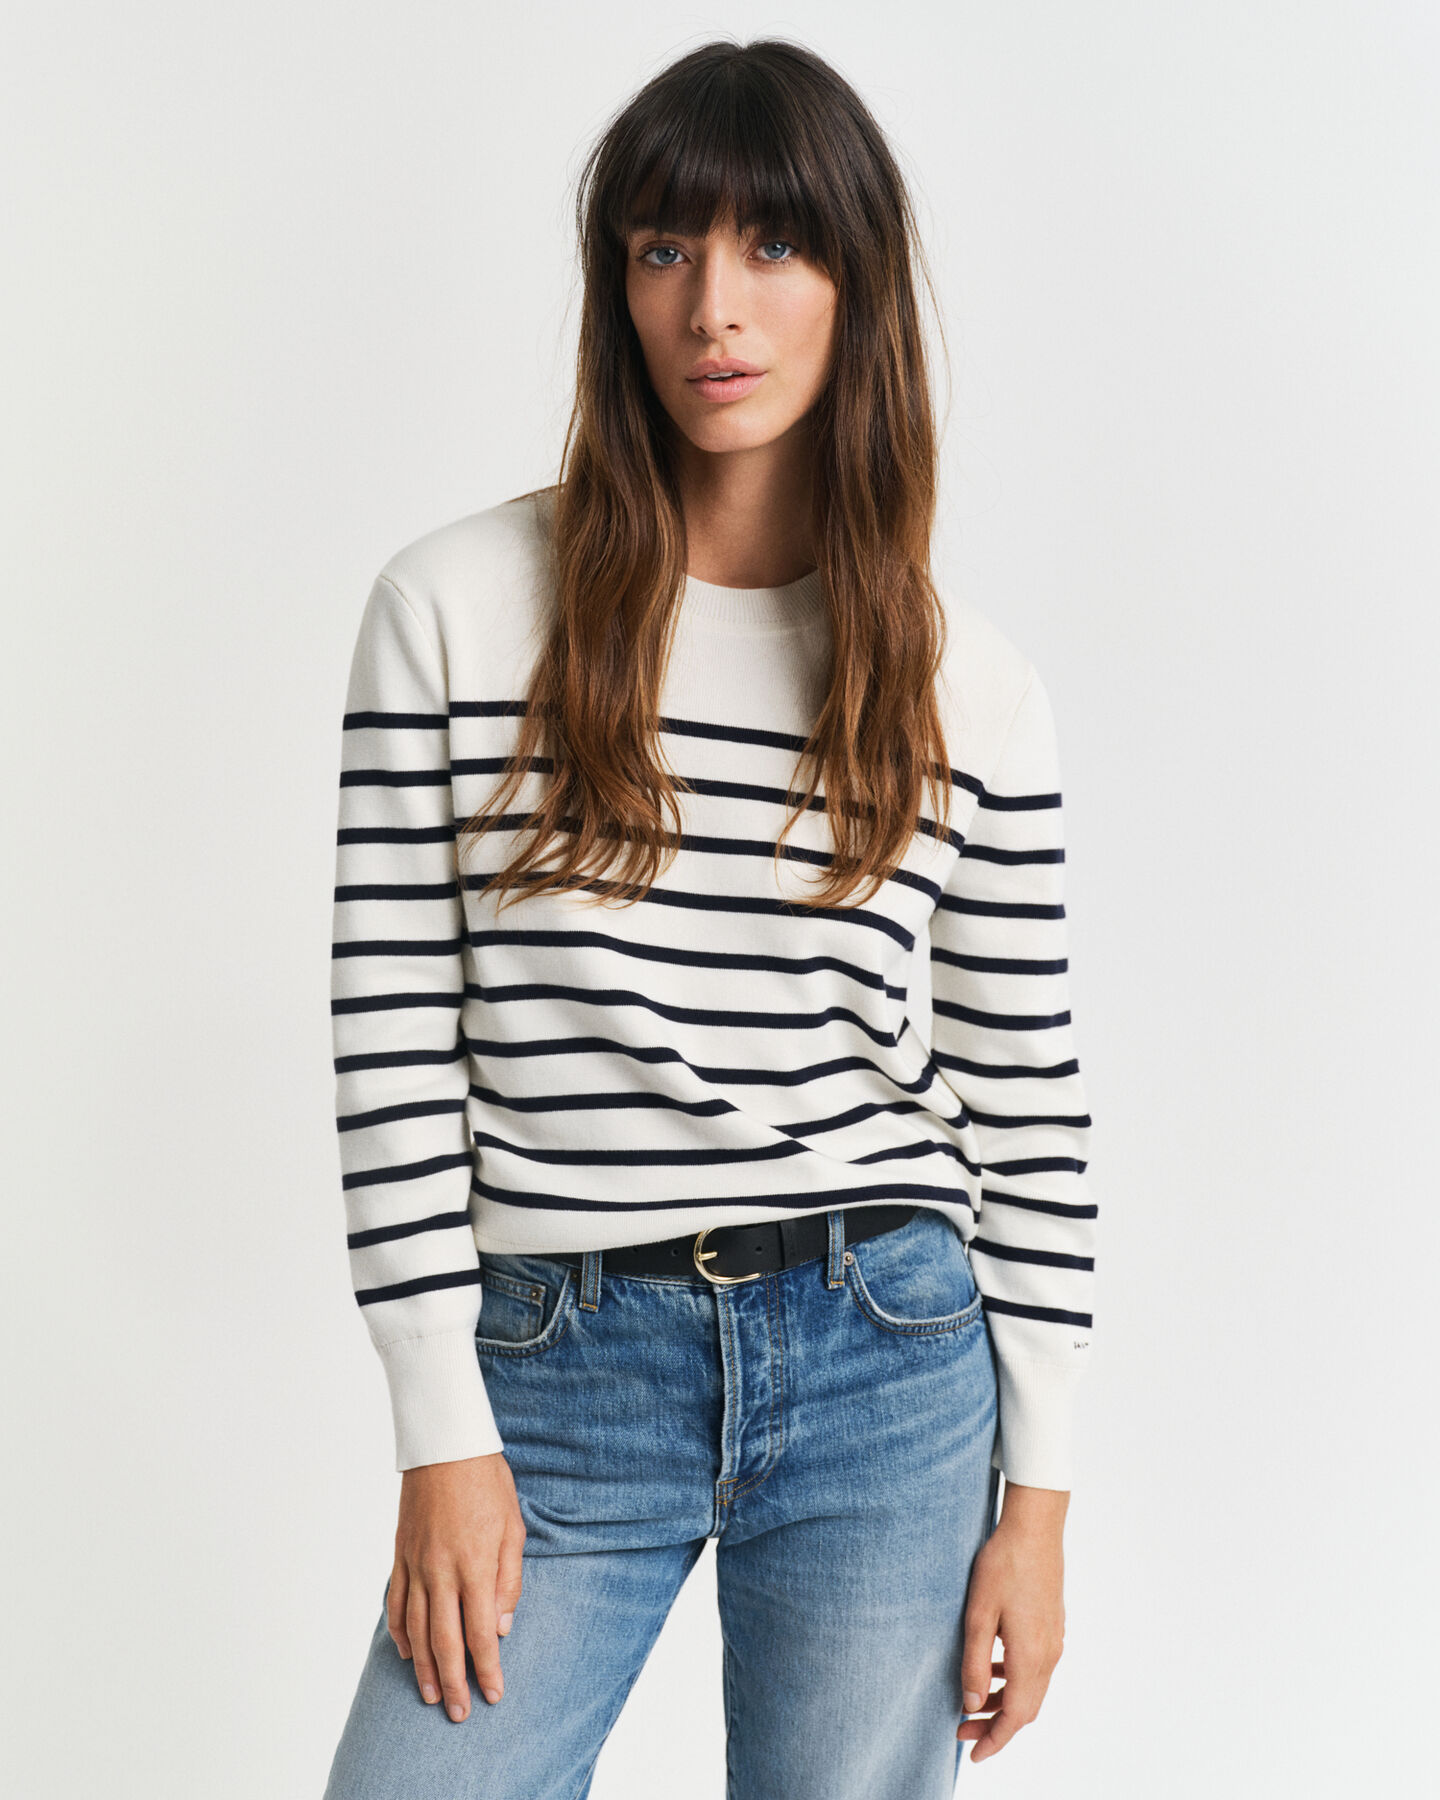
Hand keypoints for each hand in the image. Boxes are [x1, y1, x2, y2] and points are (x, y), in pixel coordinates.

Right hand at [387, 1451, 525, 1722]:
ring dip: (423, 1667)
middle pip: (444, 1641)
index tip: (493, 1695)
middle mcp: (441, 1572)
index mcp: (474, 1565)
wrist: (445, 1445)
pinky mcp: (401, 1555)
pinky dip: (399, 1632)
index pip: (481, 1632)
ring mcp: (416, 1565)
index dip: (487, 1668)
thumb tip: (503, 1626)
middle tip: (459, 1713)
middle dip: (454, 1682)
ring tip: (432, 1695)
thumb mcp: (513, 1526)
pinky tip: (406, 1652)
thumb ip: (508, 1579)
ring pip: (416, 1629)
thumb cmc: (487, 1482)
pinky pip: (395, 1603)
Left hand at [957, 1483, 1066, 1763]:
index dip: (995, 1740)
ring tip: (973, 1701)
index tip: (973, 1754)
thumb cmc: (1003, 1565)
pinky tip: (993, 1666)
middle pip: (1026, 1708)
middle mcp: (1049, 1654)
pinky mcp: (1052, 1626)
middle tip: (962, 1730)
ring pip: (1032, 1689)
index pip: (1016, 1716)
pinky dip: (1015, 1680)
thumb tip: (972, 1704)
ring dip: (1004, 1702)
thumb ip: (975, 1662)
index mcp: (1031, 1656)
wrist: (1034, 1528)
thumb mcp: (978, 1614)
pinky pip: (1036, 1668)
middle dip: (996, 1726)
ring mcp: (1054, 1640)